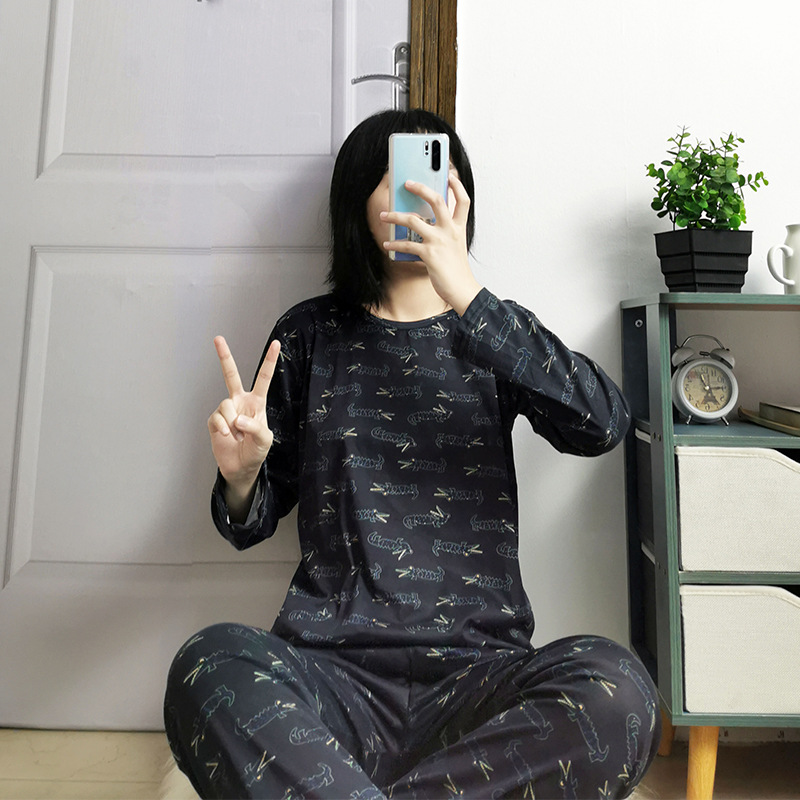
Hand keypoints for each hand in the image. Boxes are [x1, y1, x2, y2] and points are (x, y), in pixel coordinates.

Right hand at [207, 336, 279, 500]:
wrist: (240, 467)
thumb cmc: (256, 451)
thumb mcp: (265, 440)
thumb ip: (254, 427)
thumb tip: (237, 419)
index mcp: (257, 402)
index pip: (264, 377)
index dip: (270, 360)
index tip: (276, 343)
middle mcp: (240, 401)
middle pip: (231, 375)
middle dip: (224, 356)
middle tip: (218, 338)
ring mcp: (226, 410)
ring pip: (226, 406)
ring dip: (233, 425)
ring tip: (238, 436)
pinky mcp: (214, 420)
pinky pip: (217, 419)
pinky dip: (223, 430)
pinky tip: (227, 437)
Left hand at [381, 173, 481, 314]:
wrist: (462, 289)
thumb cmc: (456, 269)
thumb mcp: (455, 246)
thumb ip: (445, 232)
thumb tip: (424, 222)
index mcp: (459, 228)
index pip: (463, 200)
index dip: (457, 185)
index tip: (449, 174)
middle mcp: (450, 231)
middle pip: (437, 200)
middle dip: (421, 188)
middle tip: (407, 183)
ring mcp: (439, 241)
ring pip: (413, 220)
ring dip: (395, 216)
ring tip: (384, 215)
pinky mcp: (429, 254)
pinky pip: (407, 244)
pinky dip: (394, 244)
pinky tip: (387, 244)